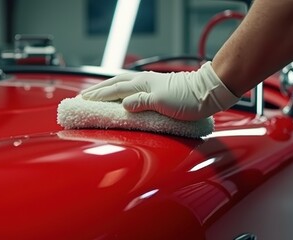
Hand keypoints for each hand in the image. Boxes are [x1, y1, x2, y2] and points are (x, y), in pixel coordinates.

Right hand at [80, 62, 239, 120]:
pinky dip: (122, 89)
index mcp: (142, 85)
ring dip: (109, 88)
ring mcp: (151, 83)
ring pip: (124, 83)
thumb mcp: (162, 103)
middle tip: (84, 96)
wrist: (209, 92)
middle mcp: (144, 82)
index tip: (83, 101)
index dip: (98, 96)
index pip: (114, 90)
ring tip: (98, 92)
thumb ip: (141, 103)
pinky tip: (123, 93)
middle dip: (99, 90)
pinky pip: (133, 87)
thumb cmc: (188, 99)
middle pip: (115, 84)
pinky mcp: (158, 88)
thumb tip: (123, 105)